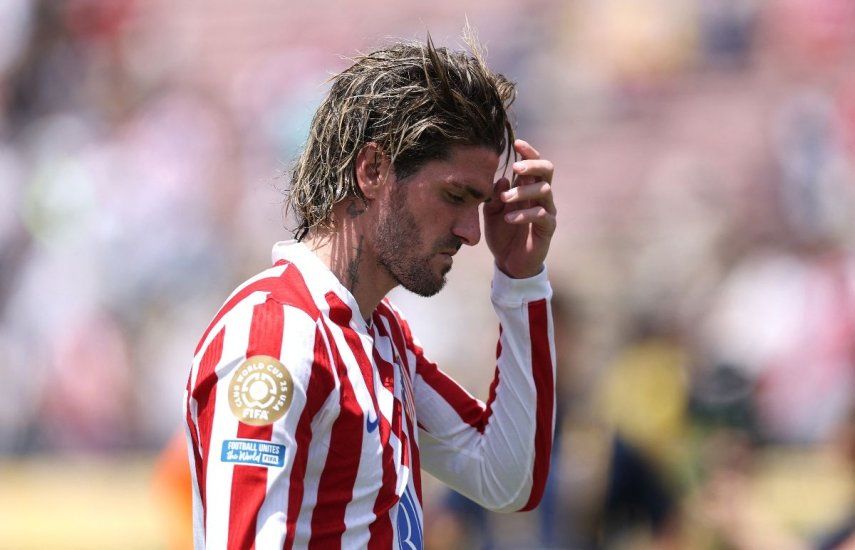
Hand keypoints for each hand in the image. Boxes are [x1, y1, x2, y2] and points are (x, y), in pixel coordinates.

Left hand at [484, 139, 555, 277]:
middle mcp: (540, 196)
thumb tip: (501, 180)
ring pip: (545, 190)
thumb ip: (494, 196)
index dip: (528, 151)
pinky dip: (525, 214)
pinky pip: (542, 215)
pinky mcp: (547, 229)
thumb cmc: (501, 234)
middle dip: (533, 164)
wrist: (509, 262)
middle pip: (547, 170)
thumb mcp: (490, 213)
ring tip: (505, 199)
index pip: (533, 163)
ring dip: (523, 191)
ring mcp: (546, 211)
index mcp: (527, 187)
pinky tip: (509, 218)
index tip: (517, 142)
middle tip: (517, 167)